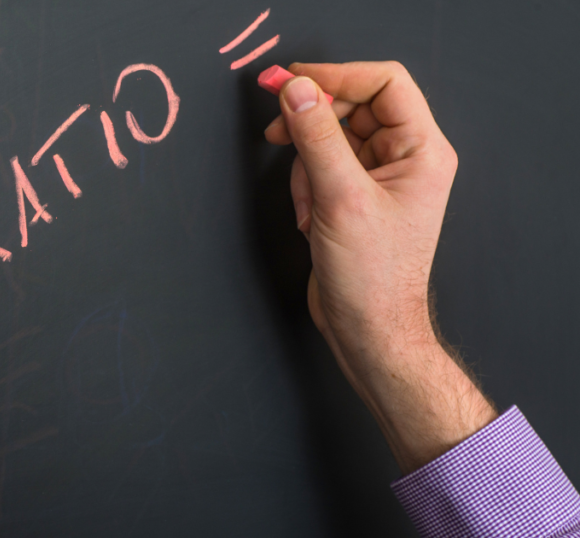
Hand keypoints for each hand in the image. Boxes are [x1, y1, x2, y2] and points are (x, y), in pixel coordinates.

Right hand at [265, 61, 497, 472]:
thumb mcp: (340, 199)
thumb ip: (316, 139)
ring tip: (309, 205)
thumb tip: (296, 90)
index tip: (290, 81)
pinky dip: (305, 185)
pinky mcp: (353, 195)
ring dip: (305, 164)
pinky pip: (321, 166)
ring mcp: (378, 178)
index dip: (335, 76)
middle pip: (351, 107)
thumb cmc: (372, 278)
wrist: (368, 329)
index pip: (382, 83)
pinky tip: (309, 218)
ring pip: (329, 138)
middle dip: (312, 125)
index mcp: (422, 150)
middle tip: (277, 131)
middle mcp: (405, 158)